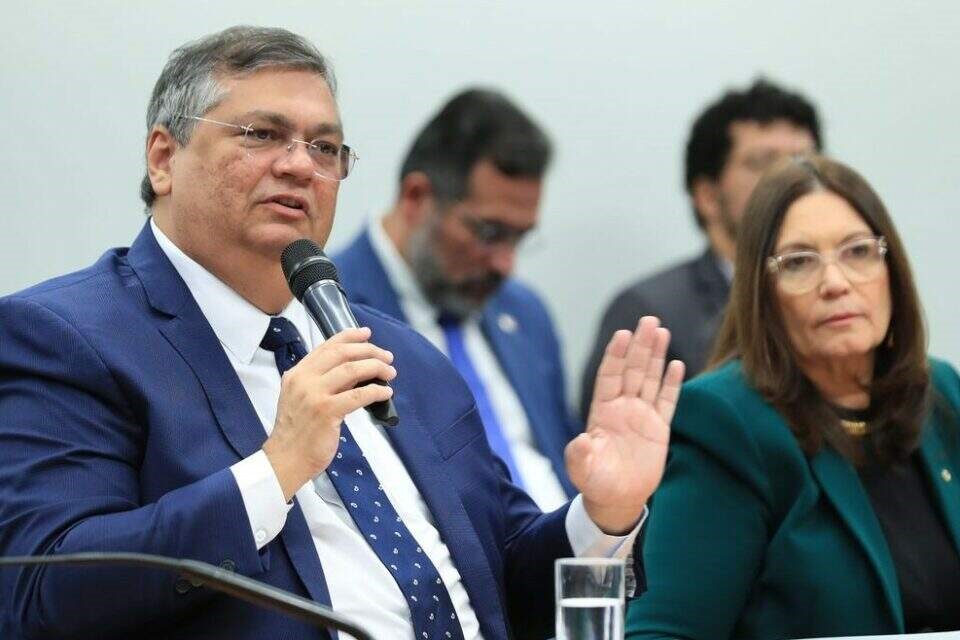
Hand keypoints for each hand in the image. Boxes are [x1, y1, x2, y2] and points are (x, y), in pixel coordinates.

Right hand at [262, 327, 395, 500]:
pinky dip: (376, 390)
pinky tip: (385, 392)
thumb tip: (356, 370)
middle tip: (386, 356)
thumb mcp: (302, 398)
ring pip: (352, 370)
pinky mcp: (326, 411)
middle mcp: (303, 380)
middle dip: (369, 351)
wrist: (285, 459)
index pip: (326, 347)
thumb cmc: (297, 432)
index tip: (366, 333)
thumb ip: (322, 382)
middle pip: (342, 354)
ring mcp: (314, 395)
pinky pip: (358, 395)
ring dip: (376, 367)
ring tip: (390, 372)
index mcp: (297, 374)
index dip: (349, 337)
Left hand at [566, 316, 683, 533]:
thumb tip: (580, 441)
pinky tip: (677, 364)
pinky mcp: (659, 428)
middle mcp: (622, 407)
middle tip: (648, 320)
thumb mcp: (583, 469)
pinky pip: (667, 401)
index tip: (622, 335)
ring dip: (656, 355)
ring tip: (661, 331)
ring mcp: (641, 415)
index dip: (616, 356)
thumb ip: (579, 455)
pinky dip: (672, 383)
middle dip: (640, 345)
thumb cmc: (596, 482)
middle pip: (633, 370)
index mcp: (603, 411)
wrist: (617, 499)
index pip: (610, 376)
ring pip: (650, 379)